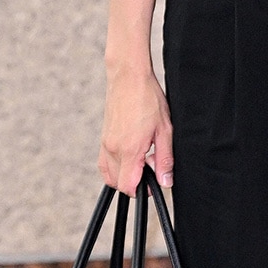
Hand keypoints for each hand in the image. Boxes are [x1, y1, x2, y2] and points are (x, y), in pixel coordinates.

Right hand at [98, 65, 173, 194]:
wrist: (128, 77)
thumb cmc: (147, 98)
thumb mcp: (165, 129)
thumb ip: (165, 159)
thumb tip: (165, 181)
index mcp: (129, 149)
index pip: (128, 186)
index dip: (142, 190)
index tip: (153, 182)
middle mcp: (113, 149)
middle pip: (118, 183)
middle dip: (135, 182)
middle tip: (150, 165)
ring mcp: (105, 143)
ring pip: (109, 174)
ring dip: (124, 174)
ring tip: (141, 158)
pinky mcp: (102, 138)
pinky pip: (104, 163)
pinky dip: (115, 167)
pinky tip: (130, 153)